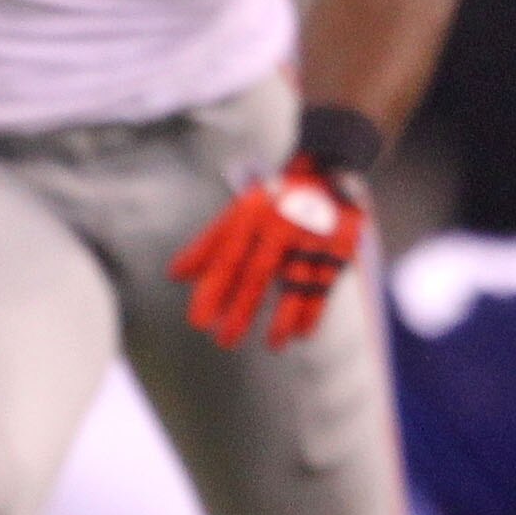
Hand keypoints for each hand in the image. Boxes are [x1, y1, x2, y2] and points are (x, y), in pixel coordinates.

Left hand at [171, 155, 365, 349]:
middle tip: (225, 341)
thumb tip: (176, 275)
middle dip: (242, 309)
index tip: (199, 321)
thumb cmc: (272, 201)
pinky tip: (302, 332)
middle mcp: (280, 224)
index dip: (212, 290)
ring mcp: (311, 234)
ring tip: (274, 344)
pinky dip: (314, 308)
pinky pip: (326, 281)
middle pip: (258, 272)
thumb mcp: (238, 214)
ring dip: (285, 315)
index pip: (227, 258)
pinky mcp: (339, 244)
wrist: (325, 170)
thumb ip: (209, 245)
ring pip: (297, 279)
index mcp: (251, 216)